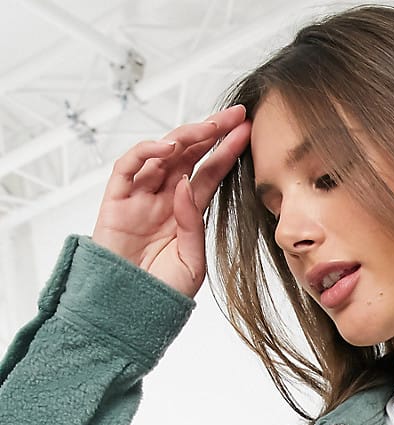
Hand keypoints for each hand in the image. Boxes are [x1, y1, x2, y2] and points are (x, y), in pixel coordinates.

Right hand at [91, 105, 251, 298]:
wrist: (131, 309)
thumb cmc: (162, 292)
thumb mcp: (192, 262)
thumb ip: (193, 225)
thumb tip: (187, 186)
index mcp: (186, 213)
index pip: (209, 173)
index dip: (226, 151)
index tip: (246, 132)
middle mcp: (164, 199)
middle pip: (188, 155)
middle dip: (211, 131)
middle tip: (235, 115)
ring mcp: (140, 198)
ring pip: (161, 154)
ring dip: (185, 136)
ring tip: (208, 127)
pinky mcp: (116, 201)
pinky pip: (127, 167)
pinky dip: (145, 151)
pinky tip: (168, 146)